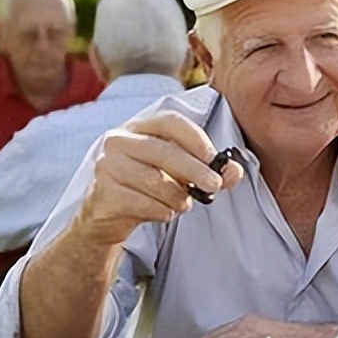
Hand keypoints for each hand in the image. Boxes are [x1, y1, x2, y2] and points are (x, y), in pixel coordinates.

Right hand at [75, 111, 244, 246]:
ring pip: (154, 181)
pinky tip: (164, 212)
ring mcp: (107, 167)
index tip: (214, 157)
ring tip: (182, 204)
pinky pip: (143, 203)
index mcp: (138, 128)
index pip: (169, 121)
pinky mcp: (103, 194)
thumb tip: (234, 172)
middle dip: (195, 169)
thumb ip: (207, 170)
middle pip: (163, 151)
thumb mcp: (176, 174)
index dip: (194, 137)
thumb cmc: (145, 188)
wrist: (104, 216)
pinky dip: (163, 211)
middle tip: (215, 185)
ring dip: (178, 197)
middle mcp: (118, 141)